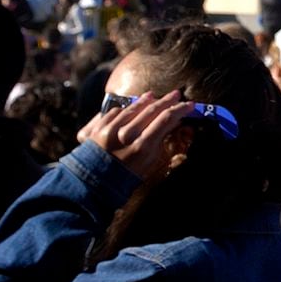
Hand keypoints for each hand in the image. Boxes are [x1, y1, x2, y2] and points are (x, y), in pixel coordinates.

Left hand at [77, 90, 192, 180]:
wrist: (92, 187)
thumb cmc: (125, 178)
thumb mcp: (149, 163)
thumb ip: (160, 141)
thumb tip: (173, 123)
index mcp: (142, 147)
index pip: (166, 119)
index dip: (179, 110)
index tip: (188, 105)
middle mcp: (125, 135)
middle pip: (151, 110)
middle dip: (166, 101)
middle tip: (176, 94)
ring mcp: (108, 130)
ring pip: (132, 108)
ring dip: (145, 100)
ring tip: (154, 96)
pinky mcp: (95, 129)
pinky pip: (113, 113)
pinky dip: (124, 109)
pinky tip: (131, 108)